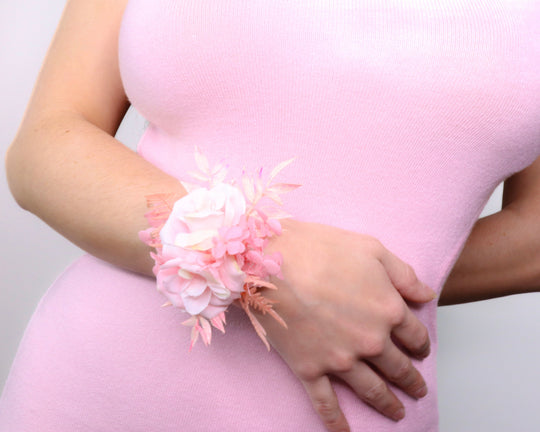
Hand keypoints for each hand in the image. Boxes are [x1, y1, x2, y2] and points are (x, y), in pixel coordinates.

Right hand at [259, 219, 434, 431]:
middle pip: (398, 367)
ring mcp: (339, 359)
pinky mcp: (309, 368)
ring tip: (398, 414)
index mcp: (387, 310)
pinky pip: (325, 403)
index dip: (421, 343)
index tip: (420, 349)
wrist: (270, 261)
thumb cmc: (319, 249)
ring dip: (387, 405)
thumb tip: (426, 295)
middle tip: (417, 389)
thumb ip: (404, 274)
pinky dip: (336, 422)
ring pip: (371, 389)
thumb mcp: (371, 249)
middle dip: (411, 379)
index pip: (414, 334)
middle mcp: (369, 341)